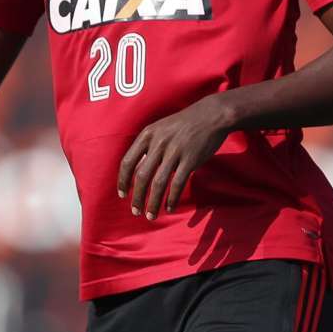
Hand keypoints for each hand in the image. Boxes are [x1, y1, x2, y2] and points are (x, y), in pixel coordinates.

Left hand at [117, 95, 232, 220]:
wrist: (210, 115)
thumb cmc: (182, 125)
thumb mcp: (159, 130)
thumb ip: (148, 148)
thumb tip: (136, 171)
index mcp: (146, 135)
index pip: (127, 161)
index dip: (122, 180)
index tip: (122, 194)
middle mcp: (158, 143)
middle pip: (141, 176)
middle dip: (137, 197)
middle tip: (135, 211)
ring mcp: (174, 151)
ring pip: (158, 183)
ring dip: (153, 202)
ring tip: (150, 215)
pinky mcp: (190, 159)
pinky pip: (177, 183)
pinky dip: (171, 198)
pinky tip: (168, 208)